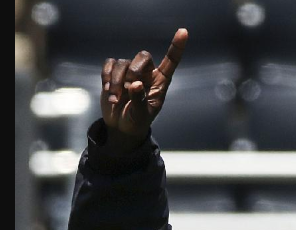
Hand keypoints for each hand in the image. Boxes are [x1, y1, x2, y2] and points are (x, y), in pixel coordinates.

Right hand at [100, 28, 187, 144]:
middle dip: (133, 71)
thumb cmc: (136, 121)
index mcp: (160, 82)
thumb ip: (139, 100)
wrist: (121, 126)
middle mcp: (147, 73)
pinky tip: (108, 91)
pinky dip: (106, 77)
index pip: (171, 61)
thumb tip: (135, 84)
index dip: (177, 46)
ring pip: (122, 62)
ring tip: (115, 99)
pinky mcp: (114, 73)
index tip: (184, 32)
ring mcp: (130, 72)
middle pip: (142, 56)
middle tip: (127, 89)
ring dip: (116, 81)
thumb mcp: (141, 115)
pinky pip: (109, 64)